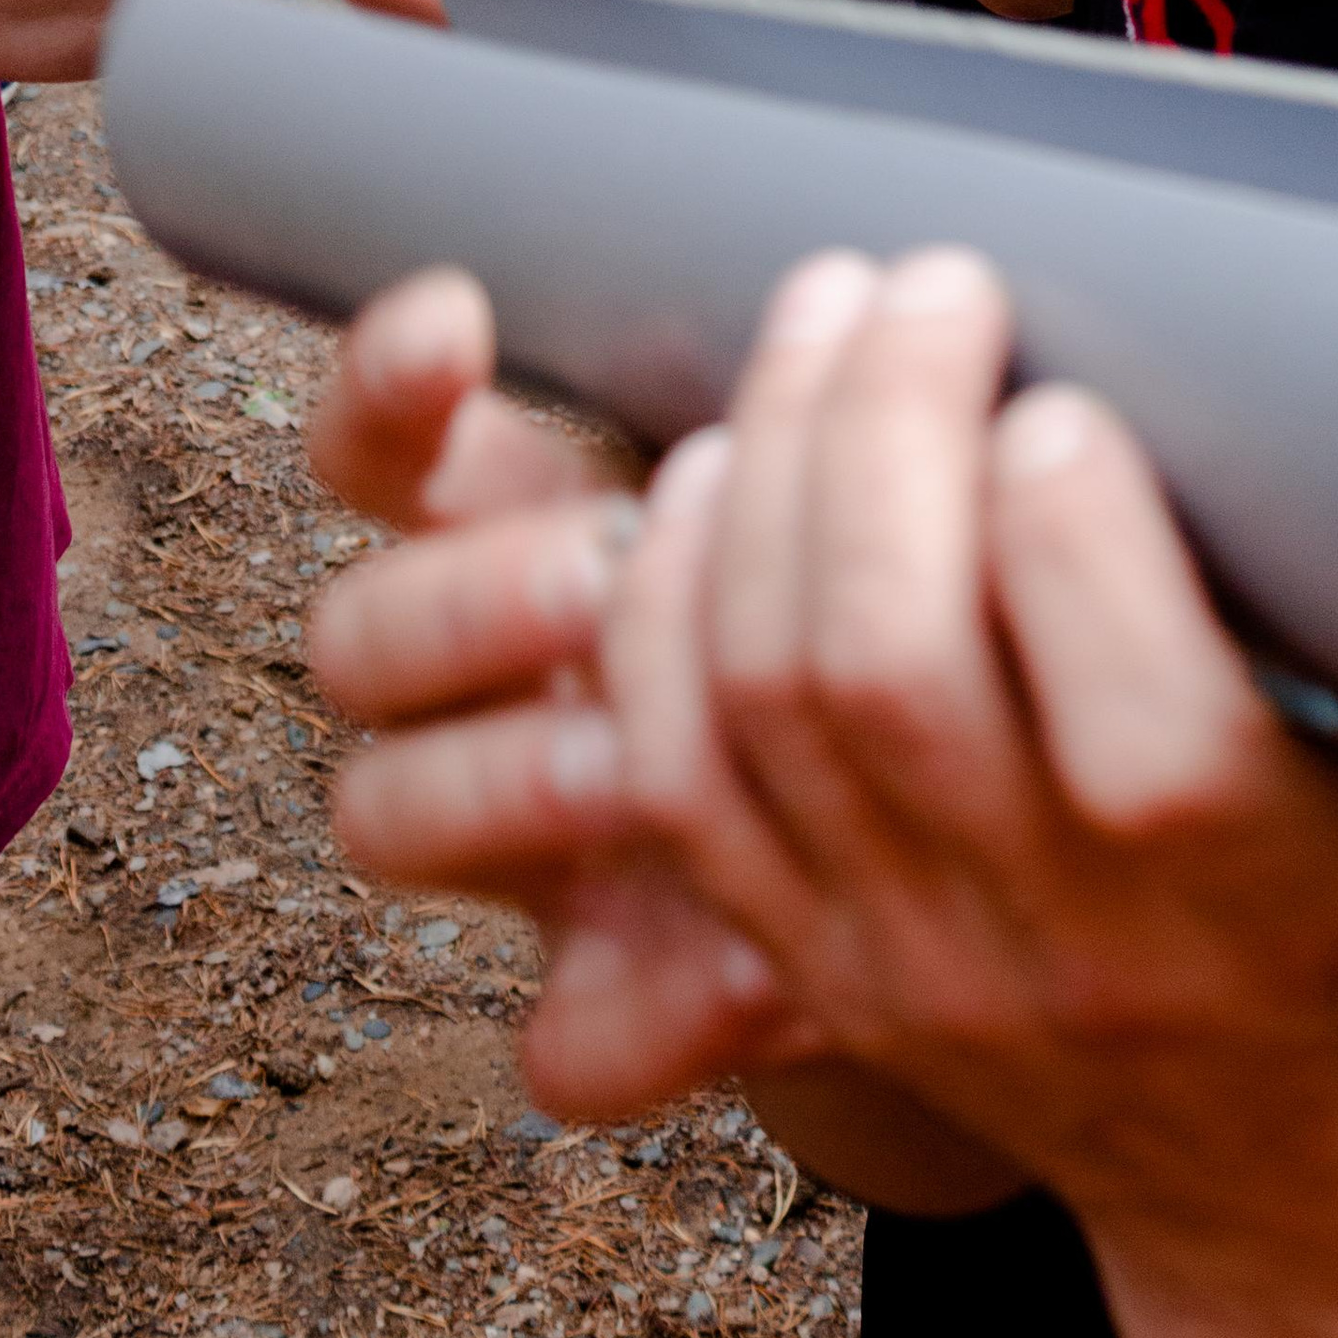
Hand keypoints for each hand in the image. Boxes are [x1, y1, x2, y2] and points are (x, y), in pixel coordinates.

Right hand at [301, 269, 946, 1146]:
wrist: (983, 836)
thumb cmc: (902, 599)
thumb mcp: (853, 493)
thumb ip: (843, 418)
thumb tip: (902, 296)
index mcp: (526, 524)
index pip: (384, 440)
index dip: (385, 386)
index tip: (455, 322)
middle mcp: (491, 681)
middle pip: (353, 632)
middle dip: (463, 598)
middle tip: (602, 571)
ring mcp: (527, 845)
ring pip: (381, 811)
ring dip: (502, 776)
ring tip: (634, 764)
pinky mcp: (607, 1000)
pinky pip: (556, 1041)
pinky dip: (644, 1006)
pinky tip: (755, 970)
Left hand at [587, 254, 1337, 1337]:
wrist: (1308, 1202)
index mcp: (1268, 913)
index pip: (1135, 743)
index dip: (1070, 537)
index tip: (1068, 389)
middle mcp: (1061, 949)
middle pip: (887, 674)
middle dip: (881, 432)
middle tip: (926, 279)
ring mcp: (905, 959)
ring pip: (755, 698)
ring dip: (767, 470)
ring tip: (826, 315)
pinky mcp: (807, 955)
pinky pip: (672, 775)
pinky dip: (662, 605)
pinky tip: (708, 472)